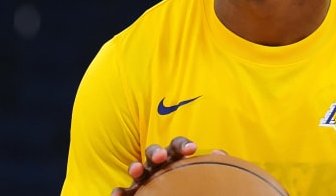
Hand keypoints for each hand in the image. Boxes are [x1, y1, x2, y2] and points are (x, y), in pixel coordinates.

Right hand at [110, 136, 226, 195]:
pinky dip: (120, 193)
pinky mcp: (134, 192)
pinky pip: (125, 192)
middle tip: (161, 157)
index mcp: (175, 157)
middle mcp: (157, 165)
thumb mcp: (202, 174)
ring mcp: (144, 178)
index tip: (192, 149)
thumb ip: (211, 164)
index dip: (183, 145)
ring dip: (135, 167)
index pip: (177, 146)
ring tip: (136, 170)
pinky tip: (117, 195)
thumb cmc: (192, 184)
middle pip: (154, 152)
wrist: (177, 195)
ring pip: (138, 169)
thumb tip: (219, 153)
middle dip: (156, 152)